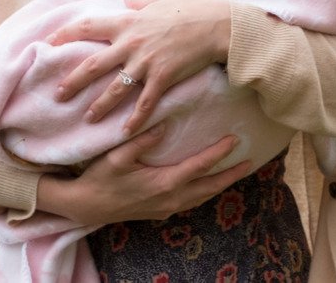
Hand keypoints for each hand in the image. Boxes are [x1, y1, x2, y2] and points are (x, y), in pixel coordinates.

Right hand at [37, 123, 250, 225]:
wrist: (85, 206)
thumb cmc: (100, 178)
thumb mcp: (117, 156)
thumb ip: (142, 140)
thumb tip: (164, 125)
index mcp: (163, 183)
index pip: (199, 167)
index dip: (218, 154)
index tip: (234, 140)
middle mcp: (170, 199)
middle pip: (209, 187)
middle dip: (231, 175)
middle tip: (250, 161)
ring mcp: (166, 208)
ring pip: (202, 197)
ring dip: (220, 184)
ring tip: (236, 171)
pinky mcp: (160, 211)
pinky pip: (191, 201)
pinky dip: (205, 192)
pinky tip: (207, 184)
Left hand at [50, 0, 230, 134]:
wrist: (217, 27)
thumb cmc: (191, 10)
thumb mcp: (161, 0)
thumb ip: (140, 1)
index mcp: (128, 22)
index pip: (88, 26)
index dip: (66, 34)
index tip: (49, 43)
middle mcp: (131, 43)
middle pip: (93, 65)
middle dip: (73, 81)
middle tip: (58, 94)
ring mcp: (146, 62)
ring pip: (114, 89)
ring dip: (99, 106)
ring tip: (87, 118)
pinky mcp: (163, 78)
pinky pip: (144, 103)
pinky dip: (134, 120)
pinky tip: (124, 131)